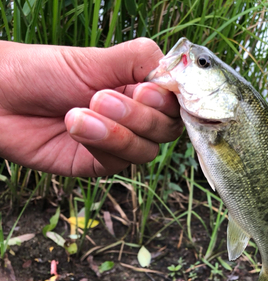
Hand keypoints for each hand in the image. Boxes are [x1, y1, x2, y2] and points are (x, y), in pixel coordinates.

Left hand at [0, 38, 182, 176]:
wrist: (0, 98)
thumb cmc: (42, 71)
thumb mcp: (96, 58)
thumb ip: (140, 60)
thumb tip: (177, 69)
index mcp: (139, 88)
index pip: (176, 101)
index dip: (169, 101)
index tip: (149, 90)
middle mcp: (135, 116)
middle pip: (167, 129)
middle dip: (140, 115)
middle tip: (102, 96)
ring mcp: (120, 142)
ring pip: (148, 149)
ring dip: (118, 131)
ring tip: (82, 111)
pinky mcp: (102, 163)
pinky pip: (121, 162)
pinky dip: (102, 143)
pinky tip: (76, 126)